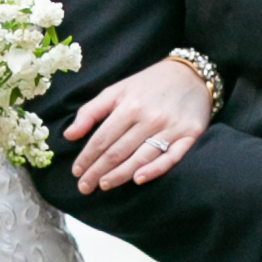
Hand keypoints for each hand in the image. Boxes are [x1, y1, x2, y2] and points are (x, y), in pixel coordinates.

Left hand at [67, 58, 213, 193]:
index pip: (102, 138)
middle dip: (98, 171)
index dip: (87, 157)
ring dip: (120, 175)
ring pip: (140, 158)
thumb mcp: (117, 90)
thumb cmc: (149, 84)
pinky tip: (138, 179)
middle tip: (85, 186)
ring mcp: (171, 128)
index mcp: (130, 105)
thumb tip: (69, 135)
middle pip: (118, 151)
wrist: (191, 75)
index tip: (76, 171)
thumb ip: (91, 111)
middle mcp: (150, 118)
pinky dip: (155, 170)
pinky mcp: (189, 136)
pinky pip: (171, 157)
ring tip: (104, 185)